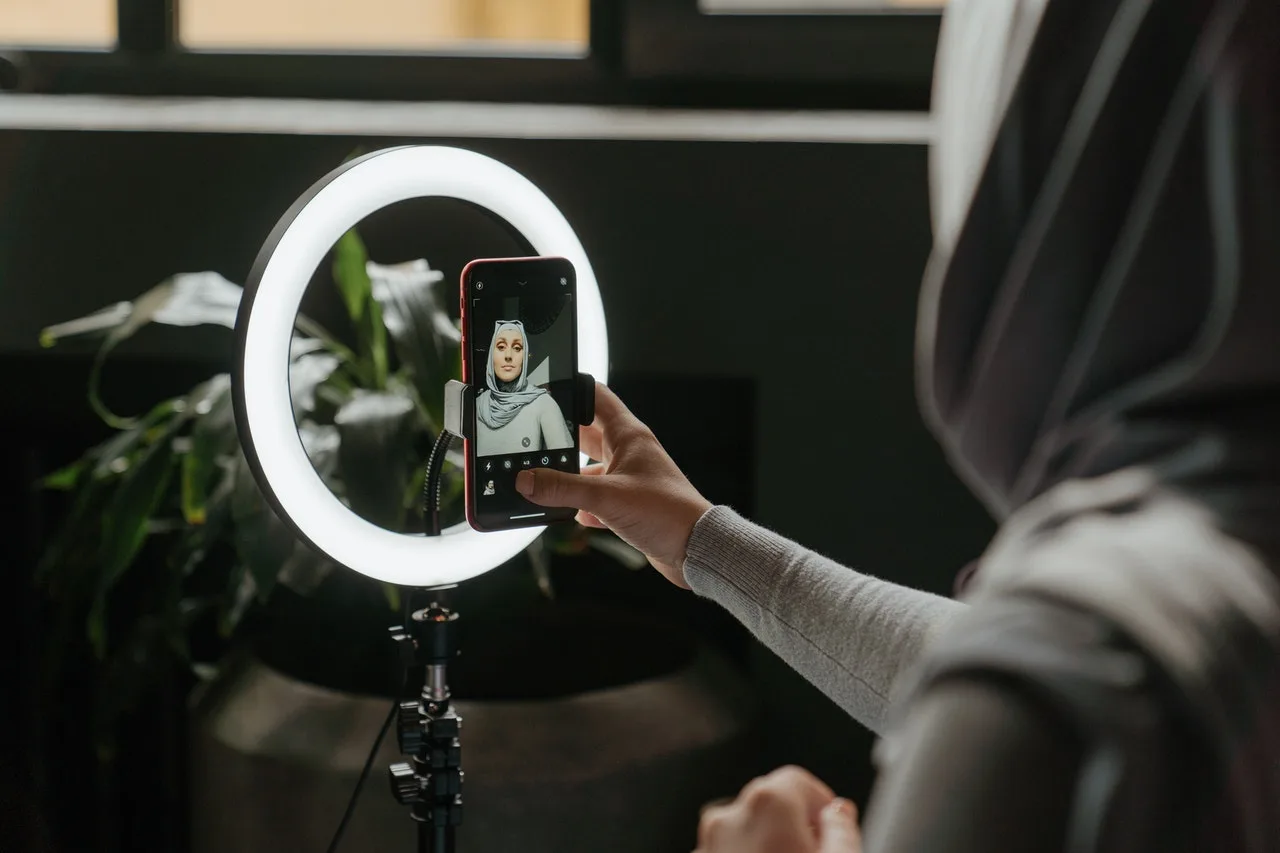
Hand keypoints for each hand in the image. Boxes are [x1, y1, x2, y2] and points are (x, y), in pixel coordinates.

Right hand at [514, 382, 711, 587]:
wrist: (694, 549)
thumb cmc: (667, 513)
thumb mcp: (607, 497)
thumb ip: (563, 488)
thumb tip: (527, 480)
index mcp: (629, 436)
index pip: (596, 397)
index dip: (570, 390)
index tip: (543, 392)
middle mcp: (629, 452)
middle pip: (587, 433)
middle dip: (561, 437)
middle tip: (533, 442)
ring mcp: (629, 477)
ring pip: (590, 467)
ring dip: (570, 475)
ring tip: (547, 482)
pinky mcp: (628, 503)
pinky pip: (597, 497)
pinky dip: (582, 505)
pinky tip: (575, 515)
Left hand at [695, 766, 861, 852]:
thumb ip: (843, 827)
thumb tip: (839, 812)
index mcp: (766, 802)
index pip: (798, 779)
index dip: (821, 803)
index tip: (832, 826)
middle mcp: (729, 815)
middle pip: (771, 802)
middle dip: (795, 824)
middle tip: (815, 852)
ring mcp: (709, 842)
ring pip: (748, 828)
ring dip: (769, 842)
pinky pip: (730, 848)